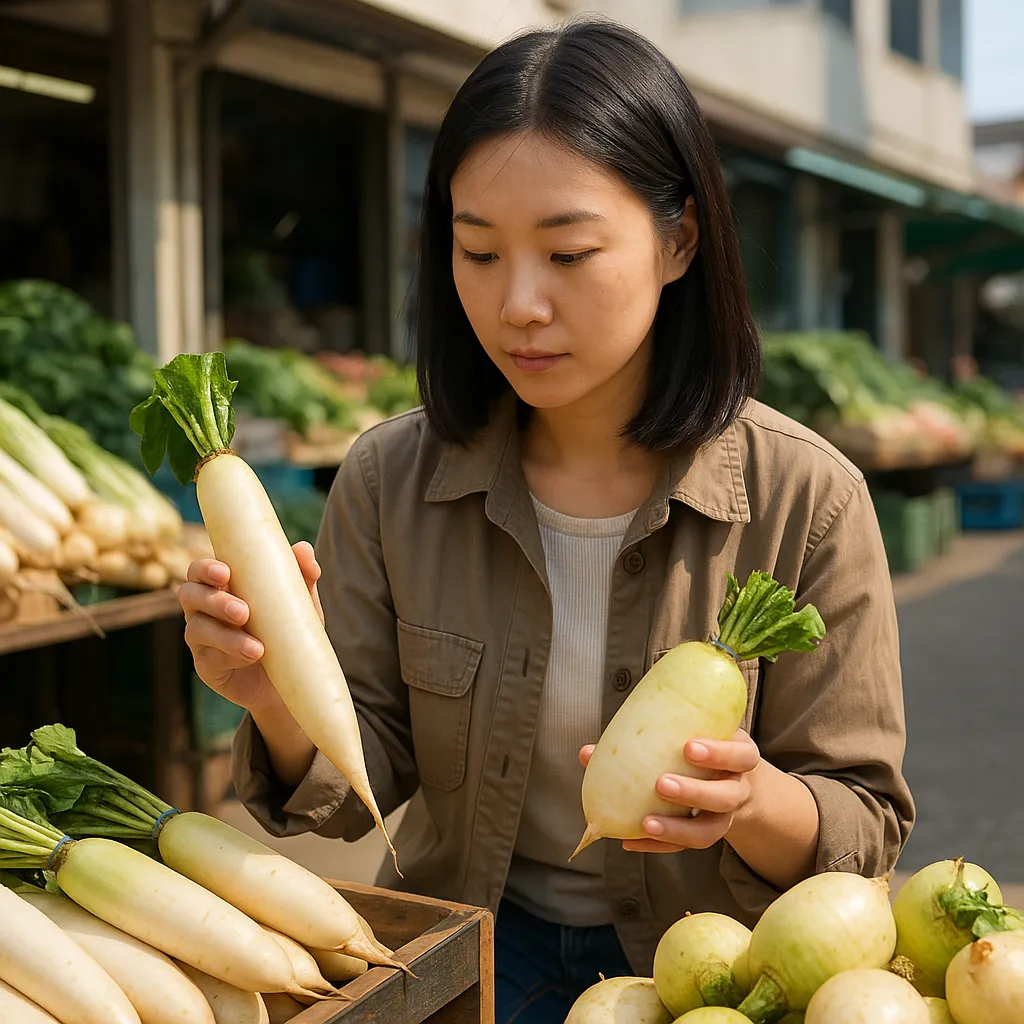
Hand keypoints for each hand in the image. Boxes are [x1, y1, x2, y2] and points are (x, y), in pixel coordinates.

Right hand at [179, 541, 323, 715]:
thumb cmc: (289, 630)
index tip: (225, 572)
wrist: (291, 676)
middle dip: (213, 600)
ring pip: (197, 629)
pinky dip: (231, 655)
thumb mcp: (300, 604)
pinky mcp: (207, 665)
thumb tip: (303, 549)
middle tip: (244, 612)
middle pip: (189, 594)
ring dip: (225, 635)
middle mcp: (203, 609)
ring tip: (257, 647)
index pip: (200, 570)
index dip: (205, 568)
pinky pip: (209, 657)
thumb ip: (302, 576)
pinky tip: (252, 656)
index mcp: (221, 586)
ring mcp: (201, 638)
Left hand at [578, 729, 759, 853]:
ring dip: (676, 828)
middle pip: (725, 796)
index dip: (718, 754)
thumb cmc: (700, 748)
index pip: (741, 755)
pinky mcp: (707, 835)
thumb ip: (647, 737)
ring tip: (645, 823)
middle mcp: (737, 788)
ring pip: (710, 830)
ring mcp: (725, 817)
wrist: (731, 778)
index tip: (689, 747)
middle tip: (661, 784)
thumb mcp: (689, 735)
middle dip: (694, 792)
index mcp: (739, 757)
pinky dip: (657, 845)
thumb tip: (587, 753)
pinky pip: (685, 846)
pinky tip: (629, 841)